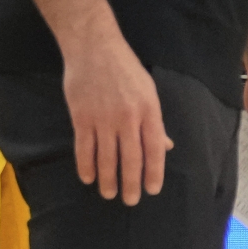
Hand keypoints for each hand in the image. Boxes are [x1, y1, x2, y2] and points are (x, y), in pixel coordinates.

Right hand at [63, 31, 168, 203]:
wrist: (94, 47)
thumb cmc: (125, 68)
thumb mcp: (148, 91)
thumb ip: (155, 121)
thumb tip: (166, 147)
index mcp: (149, 110)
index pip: (154, 149)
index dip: (154, 172)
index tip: (152, 190)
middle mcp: (128, 117)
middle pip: (131, 158)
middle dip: (131, 183)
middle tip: (130, 201)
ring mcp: (103, 118)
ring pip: (106, 158)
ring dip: (107, 179)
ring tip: (109, 193)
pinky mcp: (81, 117)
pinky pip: (84, 148)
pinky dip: (86, 165)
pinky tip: (87, 177)